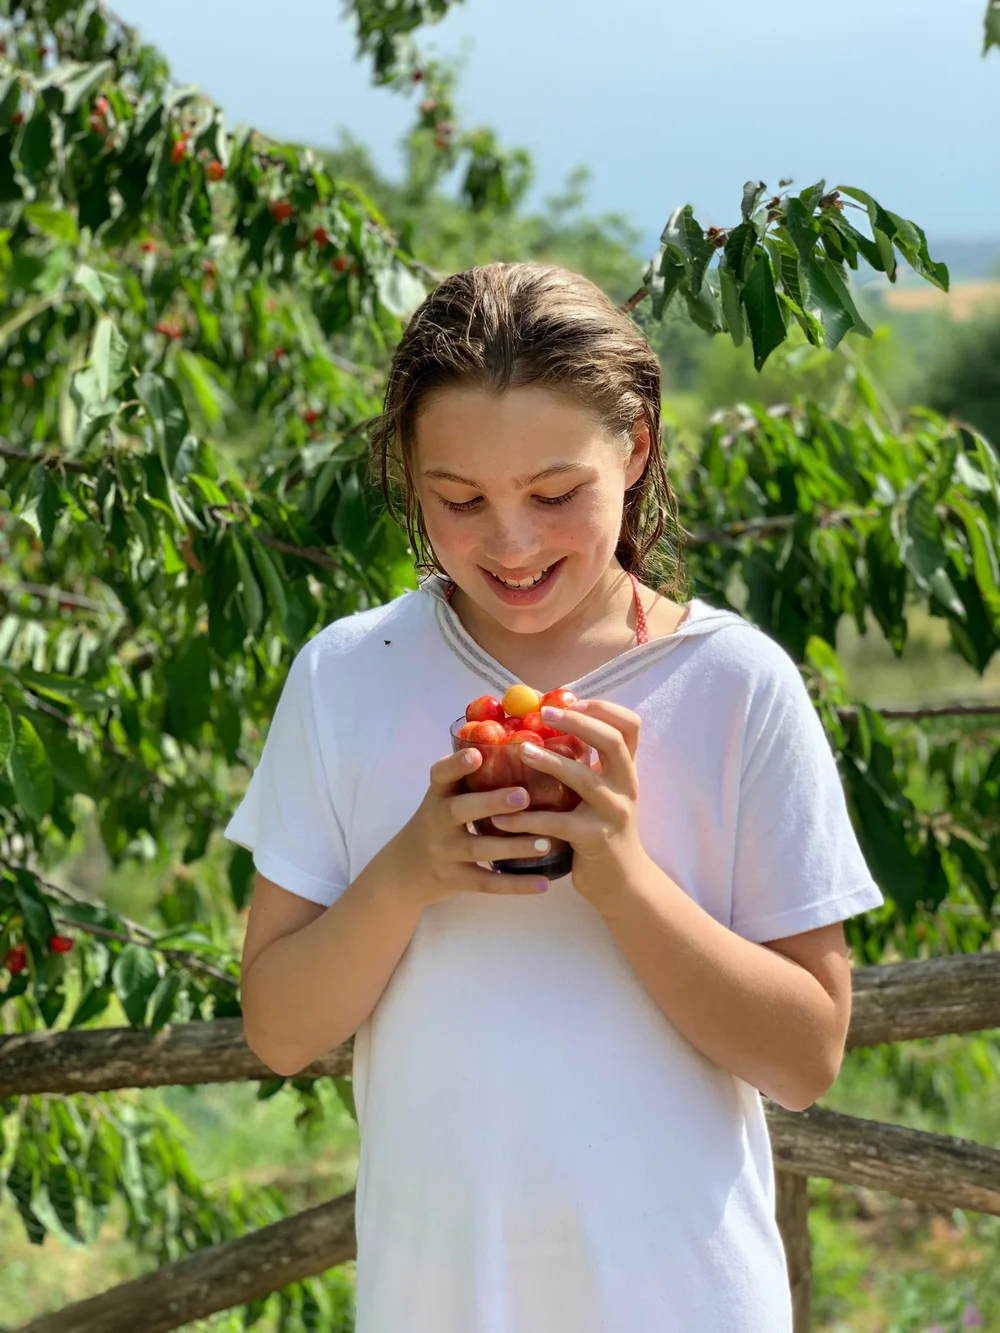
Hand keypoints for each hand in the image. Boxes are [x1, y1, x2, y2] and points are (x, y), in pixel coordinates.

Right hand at [389, 748, 553, 906]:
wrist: (403, 871)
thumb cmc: (438, 825)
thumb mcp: (443, 799)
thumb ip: (471, 781)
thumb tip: (526, 751)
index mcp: (437, 795)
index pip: (440, 775)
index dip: (456, 764)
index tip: (476, 754)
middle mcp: (436, 821)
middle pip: (461, 810)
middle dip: (492, 802)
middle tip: (523, 795)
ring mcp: (443, 852)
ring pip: (479, 848)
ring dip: (513, 846)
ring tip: (546, 843)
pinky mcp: (453, 879)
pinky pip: (486, 883)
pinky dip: (516, 884)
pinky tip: (543, 883)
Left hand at [490, 699, 648, 908]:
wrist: (623, 883)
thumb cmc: (601, 830)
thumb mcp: (603, 794)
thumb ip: (587, 765)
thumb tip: (548, 729)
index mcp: (626, 771)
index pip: (630, 726)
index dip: (603, 708)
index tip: (571, 699)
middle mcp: (626, 786)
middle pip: (611, 742)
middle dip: (577, 722)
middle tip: (544, 714)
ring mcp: (613, 812)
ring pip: (584, 778)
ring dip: (550, 762)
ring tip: (520, 752)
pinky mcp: (595, 839)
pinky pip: (557, 824)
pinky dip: (527, 819)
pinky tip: (501, 819)